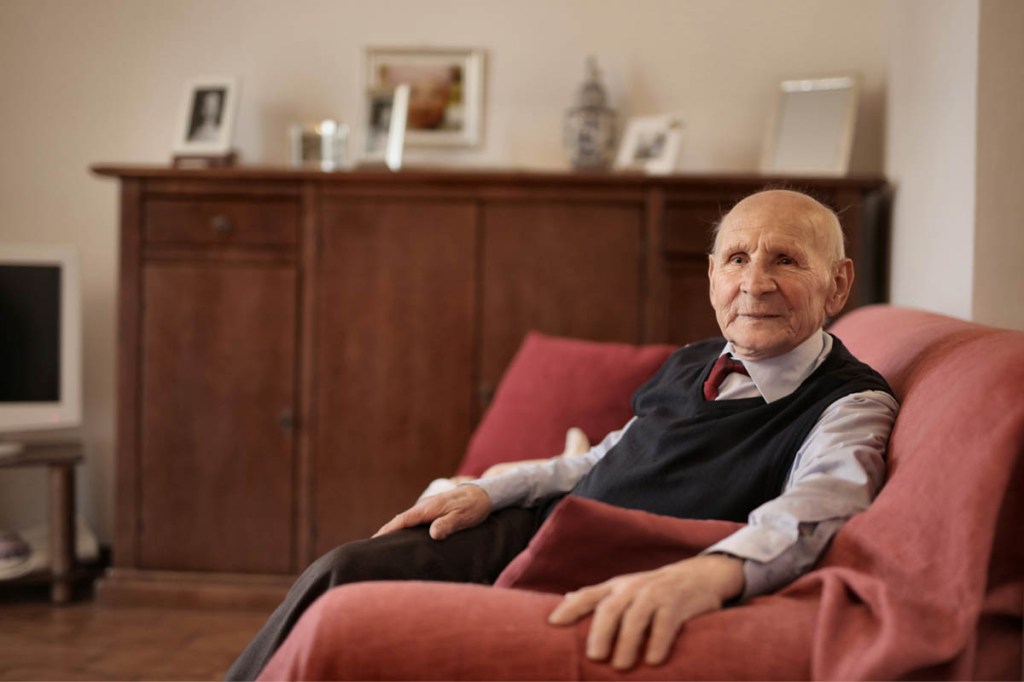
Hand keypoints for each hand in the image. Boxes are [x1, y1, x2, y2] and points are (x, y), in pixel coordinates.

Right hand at [373, 484, 491, 539]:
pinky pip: (415, 520)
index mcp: (428, 509)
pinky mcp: (433, 510)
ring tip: (384, 545)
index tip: (374, 541)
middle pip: (400, 520)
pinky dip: (406, 528)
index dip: (387, 530)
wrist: (483, 493)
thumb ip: (448, 525)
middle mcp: (425, 507)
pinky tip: (405, 537)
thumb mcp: (462, 517)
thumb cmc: (473, 506)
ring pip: (407, 520)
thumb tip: (433, 535)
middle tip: (372, 547)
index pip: (402, 520)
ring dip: (395, 530)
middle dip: (386, 532)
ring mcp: (428, 508)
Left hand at [547, 554, 743, 669]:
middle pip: (610, 608)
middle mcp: (632, 588)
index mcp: (616, 586)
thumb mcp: (625, 588)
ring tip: (619, 666)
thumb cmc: (653, 589)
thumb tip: (565, 601)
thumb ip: (598, 596)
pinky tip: (652, 661)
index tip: (553, 624)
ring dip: (627, 643)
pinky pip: (665, 624)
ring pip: (636, 618)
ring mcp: (655, 595)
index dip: (569, 608)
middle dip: (600, 632)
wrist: (699, 575)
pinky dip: (658, 643)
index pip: (588, 596)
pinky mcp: (676, 605)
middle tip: (594, 656)